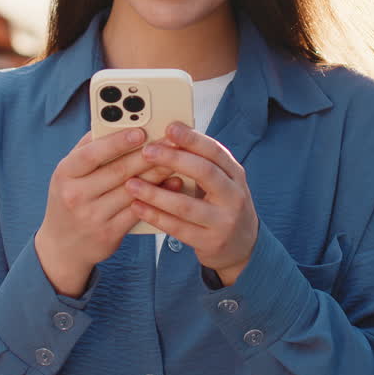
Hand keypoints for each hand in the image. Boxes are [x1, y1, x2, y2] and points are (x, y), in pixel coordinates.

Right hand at [35, 130, 174, 296]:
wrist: (62, 246)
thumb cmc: (69, 200)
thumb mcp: (68, 174)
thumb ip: (88, 149)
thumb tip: (114, 123)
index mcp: (65, 173)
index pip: (91, 154)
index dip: (116, 142)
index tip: (140, 131)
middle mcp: (76, 195)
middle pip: (118, 171)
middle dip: (148, 154)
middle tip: (170, 141)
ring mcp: (93, 216)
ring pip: (133, 190)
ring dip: (157, 173)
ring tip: (177, 159)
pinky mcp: (109, 233)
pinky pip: (138, 211)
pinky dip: (158, 196)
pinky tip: (172, 185)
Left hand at [125, 122, 257, 285]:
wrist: (242, 246)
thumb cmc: (223, 205)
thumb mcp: (222, 182)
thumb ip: (201, 163)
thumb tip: (170, 137)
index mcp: (236, 175)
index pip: (215, 152)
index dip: (192, 138)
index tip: (170, 127)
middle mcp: (234, 196)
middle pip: (204, 172)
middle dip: (174, 159)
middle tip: (147, 151)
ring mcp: (223, 222)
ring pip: (186, 205)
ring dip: (155, 193)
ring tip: (131, 183)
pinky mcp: (210, 242)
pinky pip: (177, 228)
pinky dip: (155, 216)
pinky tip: (137, 206)